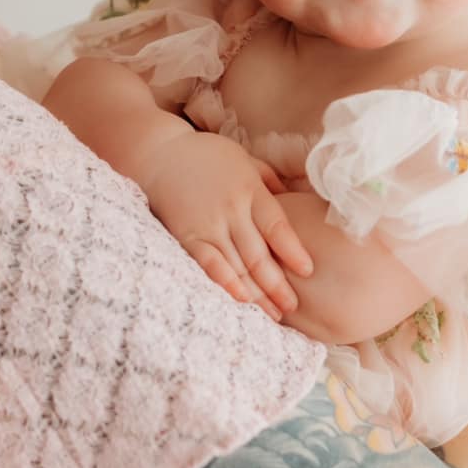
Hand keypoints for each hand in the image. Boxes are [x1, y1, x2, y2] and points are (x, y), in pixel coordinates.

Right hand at [135, 130, 312, 320]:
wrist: (159, 153)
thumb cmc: (206, 155)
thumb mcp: (244, 158)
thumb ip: (269, 180)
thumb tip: (296, 198)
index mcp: (250, 190)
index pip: (277, 226)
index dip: (293, 251)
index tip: (308, 270)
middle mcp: (232, 209)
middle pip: (259, 254)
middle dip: (278, 284)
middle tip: (292, 306)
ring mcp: (208, 224)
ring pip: (237, 265)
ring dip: (257, 293)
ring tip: (272, 314)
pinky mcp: (187, 235)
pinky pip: (209, 263)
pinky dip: (225, 282)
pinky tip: (240, 299)